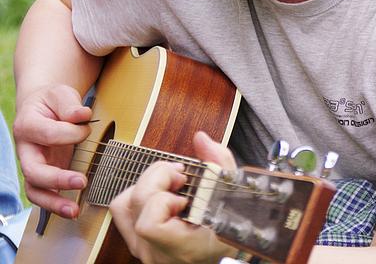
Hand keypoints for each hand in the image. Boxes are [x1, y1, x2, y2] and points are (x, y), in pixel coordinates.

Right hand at [12, 84, 92, 217]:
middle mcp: (25, 149)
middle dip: (56, 179)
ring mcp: (32, 165)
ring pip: (34, 190)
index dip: (71, 132)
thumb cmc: (52, 102)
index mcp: (27, 125)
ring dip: (53, 202)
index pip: (49, 134)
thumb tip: (82, 115)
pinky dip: (56, 204)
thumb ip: (70, 104)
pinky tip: (72, 209)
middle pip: (32, 170)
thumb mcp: (60, 95)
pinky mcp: (42, 175)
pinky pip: (43, 194)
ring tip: (74, 210)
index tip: (86, 128)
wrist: (42, 108)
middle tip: (81, 182)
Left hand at [109, 131, 236, 263]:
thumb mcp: (234, 197)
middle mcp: (156, 252)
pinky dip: (142, 194)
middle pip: (136, 204)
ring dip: (147, 185)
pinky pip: (125, 212)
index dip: (163, 201)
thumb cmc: (234, 230)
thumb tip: (200, 139)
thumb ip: (219, 164)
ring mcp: (143, 248)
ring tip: (171, 184)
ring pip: (124, 206)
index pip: (149, 224)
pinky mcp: (138, 242)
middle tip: (181, 176)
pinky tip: (163, 193)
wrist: (221, 252)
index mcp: (180, 247)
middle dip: (159, 178)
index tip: (185, 196)